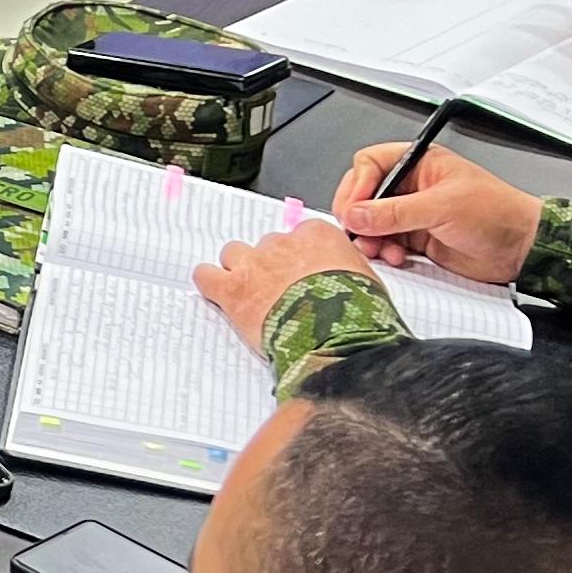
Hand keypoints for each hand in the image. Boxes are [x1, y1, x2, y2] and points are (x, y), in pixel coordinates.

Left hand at [194, 219, 382, 356]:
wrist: (338, 337)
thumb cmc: (358, 313)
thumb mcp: (366, 280)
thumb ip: (345, 267)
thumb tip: (343, 274)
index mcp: (317, 236)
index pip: (298, 235)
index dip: (298, 258)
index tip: (301, 273)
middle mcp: (282, 243)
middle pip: (267, 245)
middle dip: (270, 267)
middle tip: (279, 292)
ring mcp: (254, 264)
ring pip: (233, 254)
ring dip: (238, 271)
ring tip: (249, 293)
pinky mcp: (232, 288)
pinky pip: (205, 275)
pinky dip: (208, 283)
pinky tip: (217, 293)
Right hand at [327, 142, 544, 286]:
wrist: (521, 249)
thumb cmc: (498, 214)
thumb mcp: (443, 207)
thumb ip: (396, 212)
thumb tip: (357, 214)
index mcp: (419, 164)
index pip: (370, 164)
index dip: (357, 186)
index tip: (354, 209)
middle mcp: (412, 186)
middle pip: (365, 195)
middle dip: (360, 216)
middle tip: (359, 232)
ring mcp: (412, 214)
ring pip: (371, 222)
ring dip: (370, 238)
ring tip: (378, 249)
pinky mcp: (416, 239)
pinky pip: (386, 243)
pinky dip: (384, 252)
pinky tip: (395, 257)